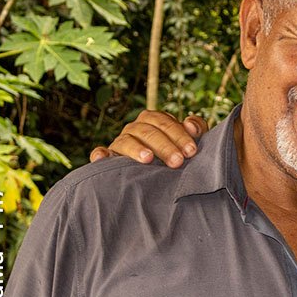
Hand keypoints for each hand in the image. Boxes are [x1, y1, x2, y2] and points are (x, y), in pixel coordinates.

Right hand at [88, 111, 206, 167]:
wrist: (162, 176)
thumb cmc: (179, 153)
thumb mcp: (190, 140)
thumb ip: (196, 128)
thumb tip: (191, 125)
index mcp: (153, 121)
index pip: (163, 121)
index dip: (178, 134)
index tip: (191, 151)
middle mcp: (135, 129)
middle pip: (146, 131)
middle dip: (164, 146)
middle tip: (178, 161)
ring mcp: (120, 142)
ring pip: (126, 141)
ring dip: (136, 149)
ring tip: (148, 159)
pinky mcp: (109, 158)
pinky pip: (100, 153)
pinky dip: (100, 154)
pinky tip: (103, 159)